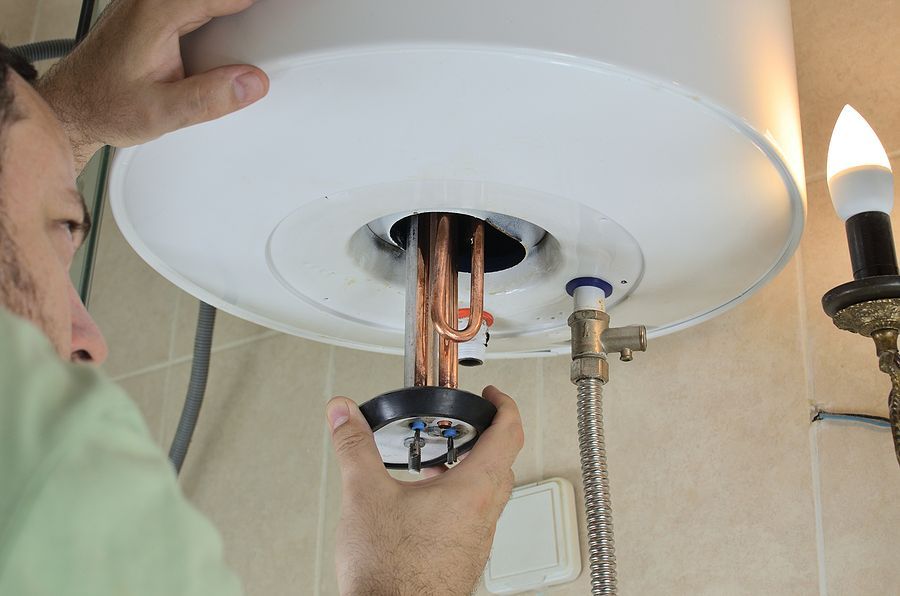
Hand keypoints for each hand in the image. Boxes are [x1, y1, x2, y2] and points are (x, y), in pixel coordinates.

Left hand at [37, 0, 268, 171]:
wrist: (72, 108)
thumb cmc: (104, 105)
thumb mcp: (163, 112)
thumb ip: (209, 98)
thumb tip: (251, 83)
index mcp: (155, 14)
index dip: (252, 5)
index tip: (280, 10)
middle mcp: (148, 1)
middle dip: (241, 7)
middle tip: (272, 17)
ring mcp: (147, 3)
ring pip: (202, 0)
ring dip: (227, 9)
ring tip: (253, 21)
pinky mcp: (149, 12)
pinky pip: (192, 4)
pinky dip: (214, 11)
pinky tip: (228, 24)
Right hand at [326, 386, 523, 595]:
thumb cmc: (390, 574)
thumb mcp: (364, 496)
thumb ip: (354, 447)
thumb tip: (343, 414)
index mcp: (472, 491)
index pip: (508, 434)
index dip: (504, 406)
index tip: (494, 395)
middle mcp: (483, 516)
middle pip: (503, 462)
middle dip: (485, 437)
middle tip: (465, 425)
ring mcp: (477, 540)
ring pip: (489, 493)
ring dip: (471, 470)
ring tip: (437, 465)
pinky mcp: (464, 558)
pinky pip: (474, 517)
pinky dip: (460, 499)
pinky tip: (425, 506)